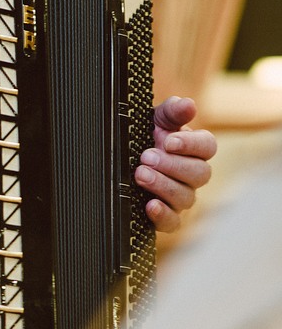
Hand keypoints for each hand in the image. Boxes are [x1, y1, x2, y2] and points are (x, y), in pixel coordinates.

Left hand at [135, 96, 216, 232]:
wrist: (121, 159)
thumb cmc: (144, 136)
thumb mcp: (155, 119)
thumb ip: (172, 111)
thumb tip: (188, 105)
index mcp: (194, 149)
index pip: (207, 147)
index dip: (190, 145)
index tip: (168, 141)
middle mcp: (192, 174)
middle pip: (199, 174)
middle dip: (172, 165)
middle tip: (146, 157)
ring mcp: (181, 197)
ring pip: (186, 198)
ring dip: (163, 186)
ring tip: (140, 174)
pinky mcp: (167, 217)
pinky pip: (173, 223)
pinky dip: (163, 215)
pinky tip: (149, 205)